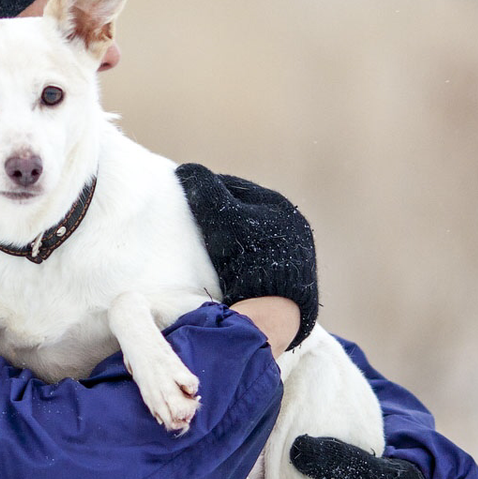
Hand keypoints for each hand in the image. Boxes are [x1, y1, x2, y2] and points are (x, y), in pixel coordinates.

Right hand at [176, 164, 317, 349]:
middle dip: (219, 217)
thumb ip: (203, 189)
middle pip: (244, 215)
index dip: (205, 191)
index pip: (234, 189)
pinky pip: (258, 263)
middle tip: (191, 225)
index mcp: (279, 205)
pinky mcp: (290, 282)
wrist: (275, 308)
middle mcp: (292, 227)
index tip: (183, 198)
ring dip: (230, 241)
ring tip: (205, 249)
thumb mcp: (220, 216)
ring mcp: (294, 256)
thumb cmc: (248, 256)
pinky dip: (241, 262)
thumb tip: (186, 170)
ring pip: (251, 240)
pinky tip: (226, 271)